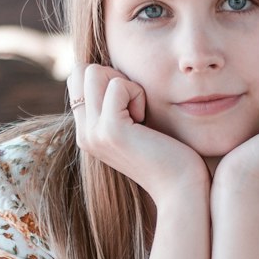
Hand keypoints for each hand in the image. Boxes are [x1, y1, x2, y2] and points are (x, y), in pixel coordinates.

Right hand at [68, 63, 209, 208]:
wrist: (181, 189)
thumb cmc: (169, 154)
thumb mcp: (137, 125)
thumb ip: (118, 104)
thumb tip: (110, 69)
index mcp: (87, 132)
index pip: (77, 79)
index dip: (106, 76)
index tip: (130, 103)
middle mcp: (84, 134)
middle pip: (83, 71)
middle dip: (115, 77)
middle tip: (137, 107)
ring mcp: (93, 133)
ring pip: (94, 72)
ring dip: (125, 85)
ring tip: (140, 114)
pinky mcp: (110, 131)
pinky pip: (117, 85)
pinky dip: (137, 93)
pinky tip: (146, 120)